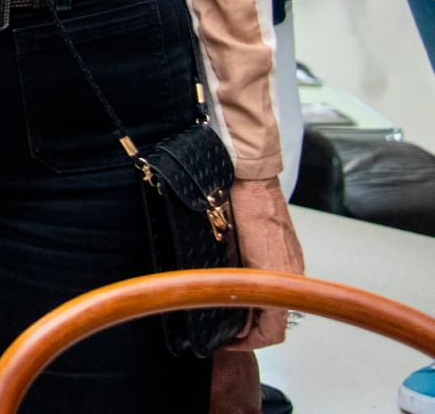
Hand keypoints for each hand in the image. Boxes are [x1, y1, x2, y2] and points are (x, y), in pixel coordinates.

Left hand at [226, 177, 303, 349]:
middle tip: (227, 331)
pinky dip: (264, 292)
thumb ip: (234, 280)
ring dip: (257, 312)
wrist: (251, 176)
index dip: (250, 343)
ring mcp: (292, 261)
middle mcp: (291, 272)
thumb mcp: (229, 249)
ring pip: (280, 301)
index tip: (229, 342)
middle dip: (252, 330)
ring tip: (232, 311)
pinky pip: (281, 281)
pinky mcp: (288, 250)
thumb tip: (227, 303)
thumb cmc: (239, 205)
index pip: (273, 330)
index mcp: (277, 277)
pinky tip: (243, 286)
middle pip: (278, 320)